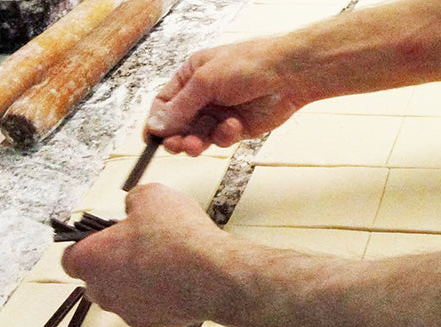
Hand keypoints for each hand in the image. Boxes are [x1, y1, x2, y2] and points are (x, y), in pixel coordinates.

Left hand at [61, 183, 231, 326]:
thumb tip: (134, 209)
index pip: (71, 256)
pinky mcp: (153, 323)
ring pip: (122, 293)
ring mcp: (127, 311)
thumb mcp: (151, 196)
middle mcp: (102, 292)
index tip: (107, 234)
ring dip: (135, 279)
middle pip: (96, 278)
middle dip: (112, 262)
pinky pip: (147, 305)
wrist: (214, 276)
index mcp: (89, 261)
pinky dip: (156, 293)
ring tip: (163, 259)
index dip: (89, 242)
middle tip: (138, 243)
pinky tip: (177, 277)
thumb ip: (133, 200)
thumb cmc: (178, 238)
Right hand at [144, 37, 303, 155]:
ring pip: (197, 137)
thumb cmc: (248, 65)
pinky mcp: (234, 129)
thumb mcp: (205, 82)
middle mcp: (202, 97)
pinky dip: (224, 136)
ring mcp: (218, 114)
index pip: (164, 104)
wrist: (288, 75)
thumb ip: (180, 107)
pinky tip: (233, 126)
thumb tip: (154, 126)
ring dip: (195, 142)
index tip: (152, 139)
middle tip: (175, 147)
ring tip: (195, 145)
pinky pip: (219, 140)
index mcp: (190, 77)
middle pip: (178, 125)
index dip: (156, 122)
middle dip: (176, 137)